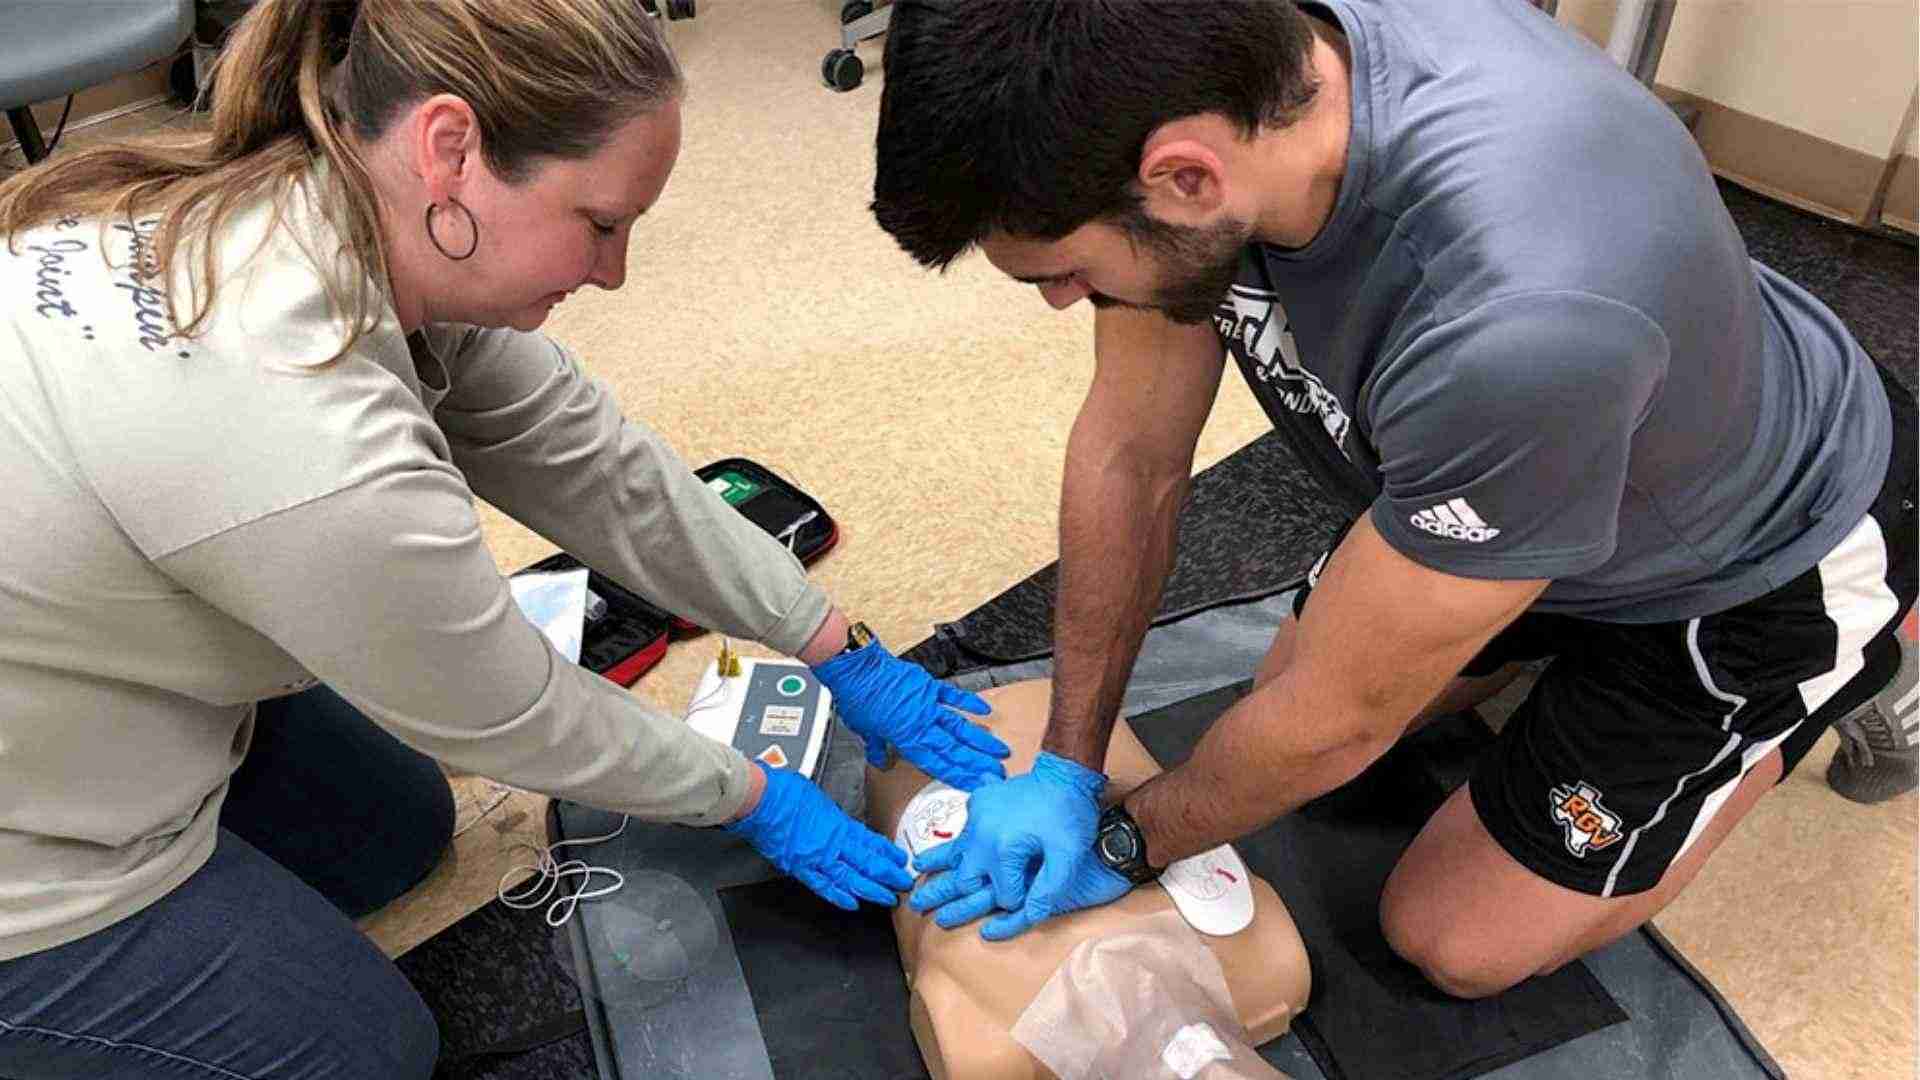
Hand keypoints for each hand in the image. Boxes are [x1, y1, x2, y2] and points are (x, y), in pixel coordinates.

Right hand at [724, 763, 914, 909]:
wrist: (758, 801)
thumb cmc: (783, 792)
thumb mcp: (819, 798)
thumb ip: (834, 816)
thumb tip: (842, 824)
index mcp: (838, 824)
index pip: (871, 843)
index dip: (888, 854)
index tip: (901, 861)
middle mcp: (831, 845)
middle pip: (866, 865)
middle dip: (887, 876)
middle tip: (903, 885)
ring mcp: (815, 859)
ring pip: (849, 880)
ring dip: (870, 891)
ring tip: (886, 898)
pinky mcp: (798, 868)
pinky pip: (823, 886)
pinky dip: (838, 895)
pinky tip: (851, 902)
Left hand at [812, 637, 1010, 789]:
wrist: (856, 668)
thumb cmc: (857, 697)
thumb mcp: (864, 730)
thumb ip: (877, 747)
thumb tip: (880, 761)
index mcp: (906, 739)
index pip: (937, 763)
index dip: (959, 776)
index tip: (977, 784)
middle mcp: (922, 724)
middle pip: (955, 749)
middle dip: (978, 763)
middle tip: (998, 773)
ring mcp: (928, 705)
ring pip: (960, 726)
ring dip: (981, 739)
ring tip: (1000, 750)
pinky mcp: (929, 686)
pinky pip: (953, 696)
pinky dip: (969, 702)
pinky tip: (985, 711)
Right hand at [907, 752, 1129, 939]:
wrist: (1065, 773)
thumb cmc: (1070, 816)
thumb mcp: (1068, 858)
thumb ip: (1049, 891)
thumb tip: (1027, 914)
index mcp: (1002, 848)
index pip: (1002, 894)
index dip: (1017, 899)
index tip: (1028, 894)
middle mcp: (981, 833)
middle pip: (966, 878)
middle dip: (962, 895)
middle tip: (942, 903)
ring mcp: (976, 815)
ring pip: (955, 853)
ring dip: (942, 868)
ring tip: (915, 885)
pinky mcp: (977, 802)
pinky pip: (962, 829)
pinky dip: (955, 844)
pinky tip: (940, 854)